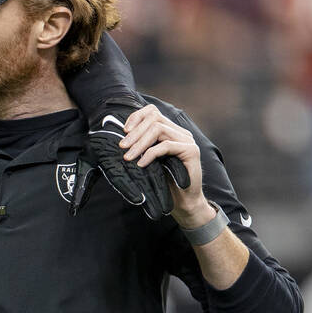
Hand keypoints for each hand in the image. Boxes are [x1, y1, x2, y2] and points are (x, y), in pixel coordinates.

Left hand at [116, 104, 209, 226]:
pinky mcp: (191, 151)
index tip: (123, 131)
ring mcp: (187, 140)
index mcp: (170, 130)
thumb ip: (140, 146)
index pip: (152, 112)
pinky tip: (141, 164)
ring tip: (128, 157)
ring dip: (139, 143)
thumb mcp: (147, 160)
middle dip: (134, 132)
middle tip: (122, 146)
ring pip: (158, 129)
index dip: (136, 117)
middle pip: (154, 118)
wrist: (182, 200)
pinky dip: (150, 154)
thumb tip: (119, 137)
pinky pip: (166, 145)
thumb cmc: (163, 181)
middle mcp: (180, 132)